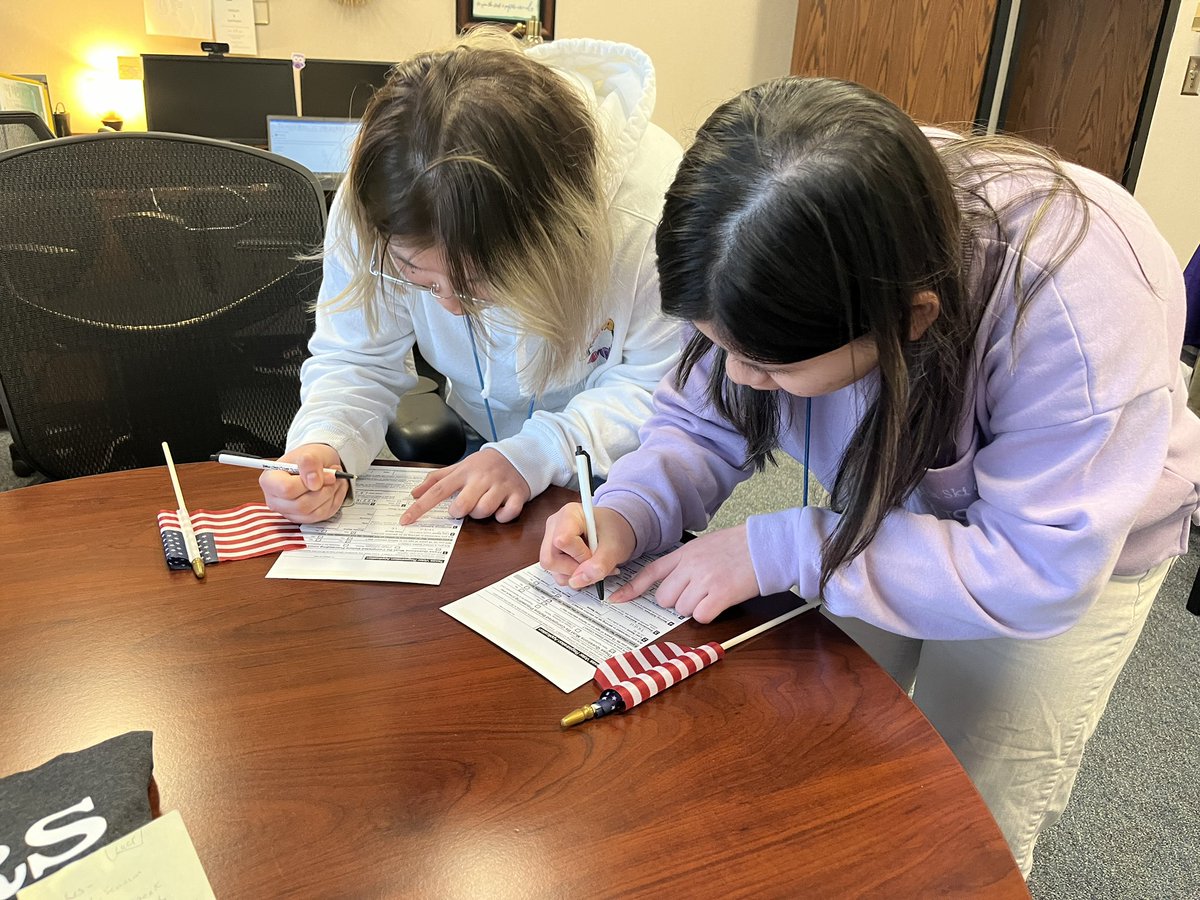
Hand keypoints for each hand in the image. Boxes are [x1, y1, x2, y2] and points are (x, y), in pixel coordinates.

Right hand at [259, 443, 349, 522]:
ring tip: (334, 480)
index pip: (286, 489)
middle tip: (333, 476)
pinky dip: (333, 501)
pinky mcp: (303, 518)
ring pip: (314, 513)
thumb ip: (310, 463)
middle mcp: (275, 500)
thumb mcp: (310, 453)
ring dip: (330, 495)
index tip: (322, 473)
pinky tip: (333, 489)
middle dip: (323, 490)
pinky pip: (322, 516)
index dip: (307, 483)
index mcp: (269, 481)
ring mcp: (289, 512)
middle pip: (301, 505)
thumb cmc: (307, 460)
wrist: (314, 466)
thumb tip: (314, 481)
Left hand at [401, 448, 530, 523]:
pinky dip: (502, 516)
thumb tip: (414, 493)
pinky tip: (501, 509)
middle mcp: (481, 478)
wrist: (518, 455)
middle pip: (462, 504)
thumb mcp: (460, 467)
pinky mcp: (517, 494)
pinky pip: (508, 513)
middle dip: (459, 512)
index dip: (420, 506)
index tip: (406, 520)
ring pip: (484, 510)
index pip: (437, 490)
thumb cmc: (485, 465)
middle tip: (462, 508)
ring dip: (480, 515)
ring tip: (483, 505)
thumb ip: (436, 479)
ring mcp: (500, 486)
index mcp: (464, 472)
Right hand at [540, 503, 635, 589]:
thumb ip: (600, 564)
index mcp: (569, 514)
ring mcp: (551, 539)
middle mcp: (555, 525)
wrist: (618, 530)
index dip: (579, 555)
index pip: (562, 541)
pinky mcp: (553, 552)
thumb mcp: (615, 547)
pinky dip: (573, 576)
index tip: (595, 555)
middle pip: (550, 559)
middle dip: (574, 569)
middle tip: (593, 564)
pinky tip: (586, 567)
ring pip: (552, 569)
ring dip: (575, 575)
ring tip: (593, 565)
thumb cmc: (616, 530)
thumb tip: (577, 581)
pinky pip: (556, 573)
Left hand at [609, 525, 758, 622]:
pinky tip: (720, 601)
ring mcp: (705, 579)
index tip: (616, 599)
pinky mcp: (720, 594)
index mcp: (684, 553)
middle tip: (697, 593)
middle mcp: (690, 565)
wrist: (765, 545)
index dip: (632, 588)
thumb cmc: (738, 547)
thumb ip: (685, 562)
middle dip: (677, 601)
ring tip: (713, 593)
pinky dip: (709, 614)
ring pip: (682, 609)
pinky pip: (701, 616)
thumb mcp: (704, 546)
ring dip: (695, 607)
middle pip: (664, 598)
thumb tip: (671, 582)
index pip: (650, 572)